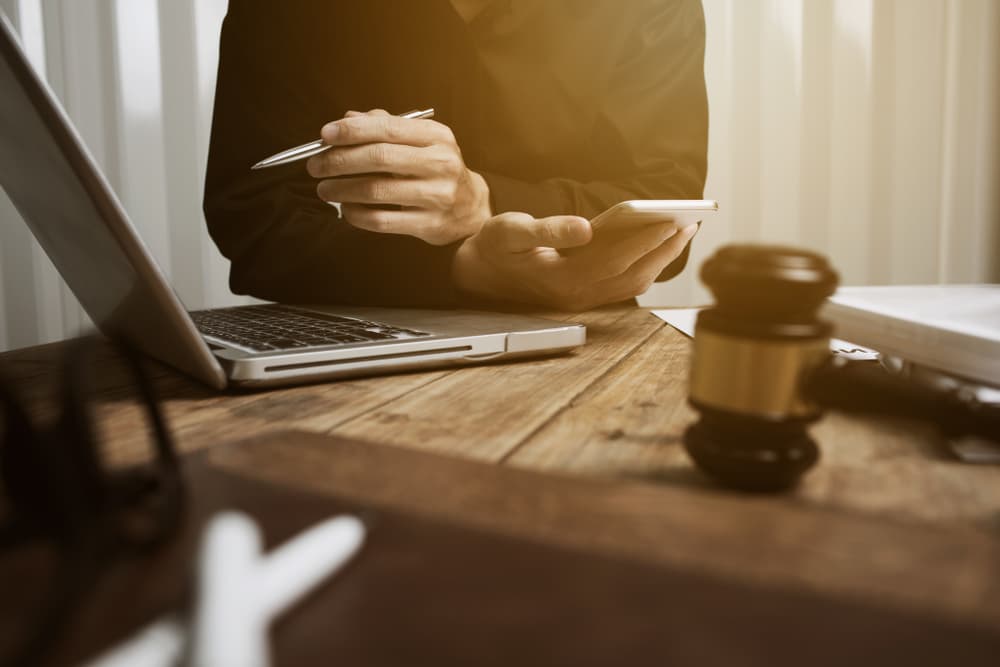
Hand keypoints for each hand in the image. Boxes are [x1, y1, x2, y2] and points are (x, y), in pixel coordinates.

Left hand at [306, 109, 490, 245]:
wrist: (471, 209)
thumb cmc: (436, 170)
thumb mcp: (421, 142)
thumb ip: (385, 127)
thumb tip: (346, 119)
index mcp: (437, 136)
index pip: (387, 128)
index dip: (352, 131)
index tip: (324, 135)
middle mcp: (441, 163)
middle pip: (379, 158)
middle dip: (340, 161)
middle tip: (316, 166)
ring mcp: (438, 196)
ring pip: (377, 191)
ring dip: (342, 189)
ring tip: (324, 189)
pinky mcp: (430, 225)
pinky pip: (383, 221)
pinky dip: (357, 215)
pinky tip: (345, 209)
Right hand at [452, 212, 697, 310]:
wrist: (476, 276)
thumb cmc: (494, 247)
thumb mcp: (511, 230)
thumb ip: (547, 229)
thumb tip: (585, 228)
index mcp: (560, 278)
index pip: (614, 259)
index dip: (644, 241)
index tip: (670, 221)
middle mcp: (575, 295)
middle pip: (631, 275)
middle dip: (662, 250)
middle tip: (689, 224)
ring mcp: (580, 300)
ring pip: (631, 284)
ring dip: (658, 261)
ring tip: (680, 234)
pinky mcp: (582, 298)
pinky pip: (623, 287)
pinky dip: (644, 268)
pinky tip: (656, 249)